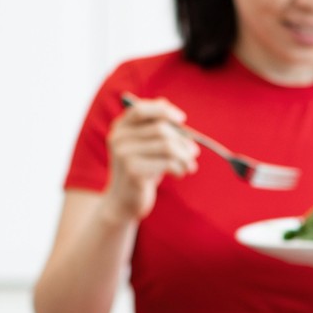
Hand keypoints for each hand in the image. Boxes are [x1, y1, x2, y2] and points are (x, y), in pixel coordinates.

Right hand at [104, 97, 198, 222]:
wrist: (124, 202)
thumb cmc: (141, 171)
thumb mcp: (145, 146)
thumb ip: (155, 128)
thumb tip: (175, 113)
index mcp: (120, 128)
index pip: (140, 109)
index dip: (163, 111)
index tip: (182, 119)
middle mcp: (118, 139)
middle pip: (160, 128)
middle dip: (182, 140)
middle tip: (194, 152)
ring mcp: (124, 155)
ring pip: (166, 145)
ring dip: (184, 155)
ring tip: (190, 165)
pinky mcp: (133, 172)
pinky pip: (167, 163)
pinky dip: (180, 167)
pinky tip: (180, 174)